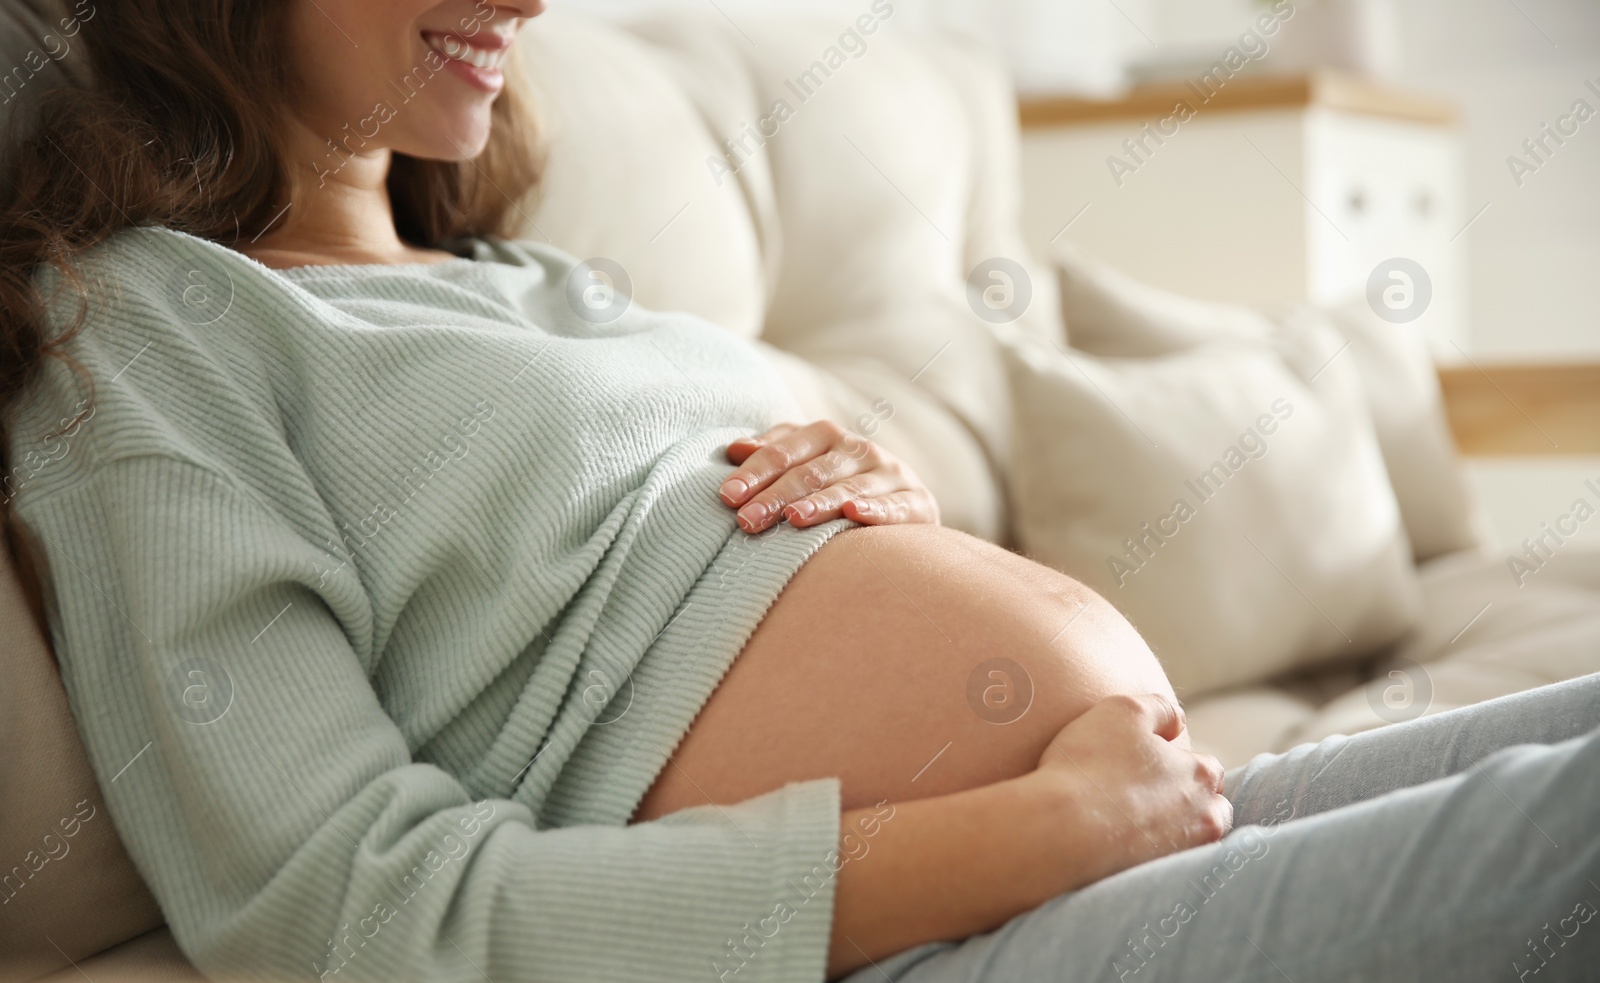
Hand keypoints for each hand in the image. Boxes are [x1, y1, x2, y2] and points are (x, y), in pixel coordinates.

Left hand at [719, 420, 939, 533]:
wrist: (906, 503)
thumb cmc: (839, 483)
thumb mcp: (805, 462)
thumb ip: (772, 454)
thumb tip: (734, 448)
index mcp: (825, 435)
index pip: (783, 451)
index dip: (754, 473)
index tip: (727, 496)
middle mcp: (859, 449)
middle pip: (811, 472)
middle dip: (777, 496)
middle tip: (748, 520)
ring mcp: (890, 474)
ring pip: (849, 488)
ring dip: (819, 503)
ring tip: (793, 518)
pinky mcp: (918, 502)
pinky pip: (895, 507)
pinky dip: (875, 510)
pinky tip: (853, 515)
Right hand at [1034, 693, 1230, 882]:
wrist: (1062, 830)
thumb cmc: (1091, 764)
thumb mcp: (1124, 710)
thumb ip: (1159, 709)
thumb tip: (1177, 722)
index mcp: (1202, 774)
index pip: (1207, 767)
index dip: (1178, 763)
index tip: (1148, 766)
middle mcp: (1205, 817)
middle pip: (1210, 808)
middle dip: (1189, 801)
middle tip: (1147, 796)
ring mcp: (1185, 854)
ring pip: (1193, 840)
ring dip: (1176, 830)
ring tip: (1138, 824)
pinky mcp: (1161, 882)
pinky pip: (1168, 867)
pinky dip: (1154, 857)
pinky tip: (1125, 847)